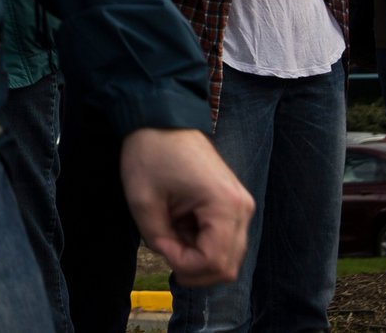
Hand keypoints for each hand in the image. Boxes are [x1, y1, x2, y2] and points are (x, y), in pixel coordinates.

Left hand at [120, 126, 252, 285]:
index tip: (160, 244)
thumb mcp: (143, 200)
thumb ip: (158, 239)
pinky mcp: (232, 203)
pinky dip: (201, 242)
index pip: (216, 262)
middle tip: (164, 248)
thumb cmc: (151, 151)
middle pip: (228, 265)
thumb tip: (173, 259)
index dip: (184, 264)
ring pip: (227, 255)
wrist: (160, 117)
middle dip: (194, 267)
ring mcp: (240, 206)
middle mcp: (242, 209)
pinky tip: (179, 227)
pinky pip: (223, 238)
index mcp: (225, 206)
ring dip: (197, 256)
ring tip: (170, 234)